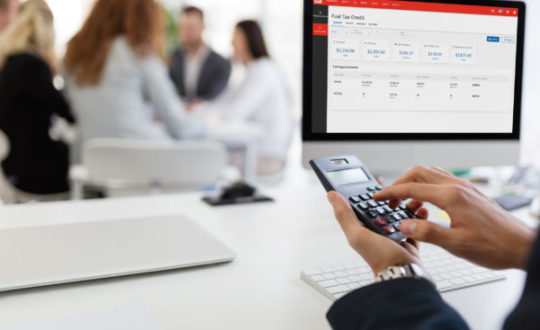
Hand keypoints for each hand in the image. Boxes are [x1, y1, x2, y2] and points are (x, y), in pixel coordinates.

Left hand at [327, 191, 428, 274]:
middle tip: (398, 188)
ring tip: (412, 198)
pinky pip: (413, 223)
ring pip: (399, 212)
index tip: (374, 181)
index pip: (361, 204)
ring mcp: (392, 234)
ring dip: (406, 204)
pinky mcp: (408, 238)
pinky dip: (418, 216)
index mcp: (361, 227)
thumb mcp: (357, 234)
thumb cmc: (379, 258)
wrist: (404, 273)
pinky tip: (421, 211)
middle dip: (390, 196)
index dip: (366, 192)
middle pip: (382, 206)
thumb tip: (331, 195)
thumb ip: (344, 215)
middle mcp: (376, 230)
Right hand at [374, 166, 535, 269]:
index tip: (376, 198)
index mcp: (451, 196)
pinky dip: (427, 187)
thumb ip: (427, 233)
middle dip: (399, 184)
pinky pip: (441, 181)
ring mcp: (464, 188)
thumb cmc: (495, 246)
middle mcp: (457, 187)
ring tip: (405, 204)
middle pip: (418, 173)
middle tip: (388, 200)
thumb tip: (404, 225)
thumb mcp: (456, 244)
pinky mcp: (469, 193)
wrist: (522, 246)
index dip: (390, 193)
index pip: (411, 187)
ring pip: (430, 174)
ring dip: (413, 184)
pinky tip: (426, 204)